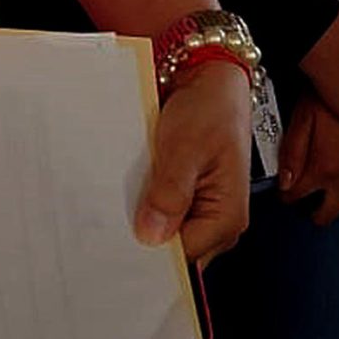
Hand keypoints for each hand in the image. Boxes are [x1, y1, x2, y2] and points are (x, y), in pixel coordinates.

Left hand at [135, 60, 250, 263]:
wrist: (210, 79)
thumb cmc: (209, 108)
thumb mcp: (185, 147)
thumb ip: (170, 193)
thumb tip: (152, 235)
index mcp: (226, 217)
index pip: (185, 258)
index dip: (151, 254)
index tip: (119, 246)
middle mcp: (218, 220)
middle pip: (174, 249)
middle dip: (144, 237)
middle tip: (111, 224)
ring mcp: (202, 209)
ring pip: (165, 230)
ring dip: (142, 218)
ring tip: (119, 202)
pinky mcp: (186, 197)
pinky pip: (161, 212)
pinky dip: (143, 203)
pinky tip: (127, 190)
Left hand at [277, 91, 338, 226]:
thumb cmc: (334, 95)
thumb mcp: (303, 118)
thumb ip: (292, 154)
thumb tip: (283, 182)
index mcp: (324, 169)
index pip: (297, 198)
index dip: (286, 195)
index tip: (285, 191)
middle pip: (328, 215)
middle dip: (314, 210)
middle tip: (307, 197)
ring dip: (335, 190)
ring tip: (326, 165)